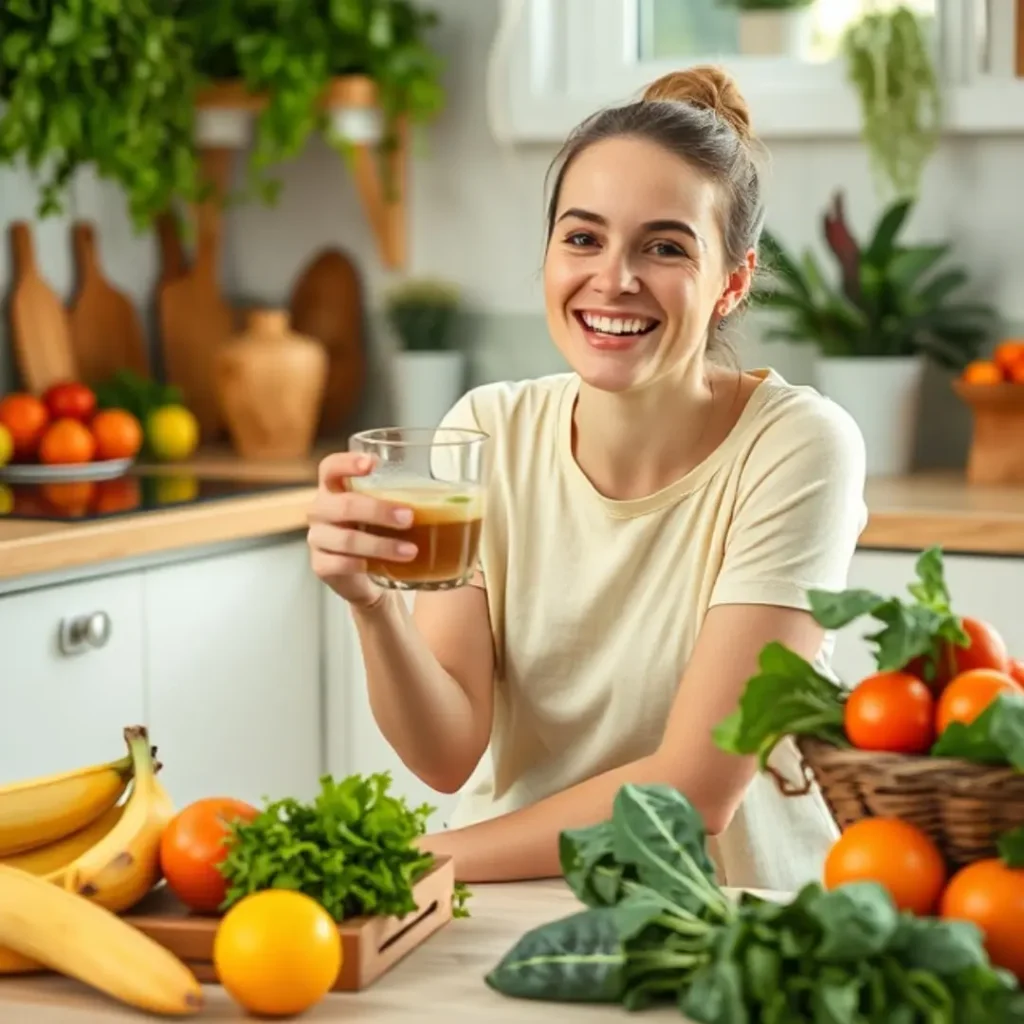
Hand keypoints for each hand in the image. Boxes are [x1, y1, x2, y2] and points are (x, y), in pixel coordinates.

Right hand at [307, 452, 417, 606]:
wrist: (372, 579)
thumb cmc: (384, 535)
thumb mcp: (394, 512)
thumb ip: (413, 497)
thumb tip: (472, 491)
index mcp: (337, 489)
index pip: (330, 467)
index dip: (347, 463)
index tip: (372, 462)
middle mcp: (323, 511)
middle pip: (342, 504)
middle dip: (378, 510)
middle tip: (409, 517)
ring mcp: (319, 539)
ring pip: (345, 538)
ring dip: (381, 544)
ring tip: (411, 551)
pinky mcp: (322, 566)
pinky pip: (340, 564)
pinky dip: (364, 565)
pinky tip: (383, 568)